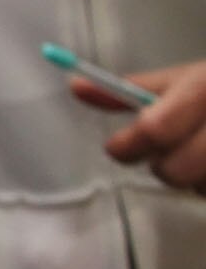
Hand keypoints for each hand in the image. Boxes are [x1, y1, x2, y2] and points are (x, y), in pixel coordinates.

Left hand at [74, 58, 205, 191]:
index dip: (128, 145)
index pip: (155, 129)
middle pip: (174, 170)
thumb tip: (74, 86)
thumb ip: (131, 88)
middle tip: (171, 153)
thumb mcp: (187, 80)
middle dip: (163, 167)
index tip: (120, 147)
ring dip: (196, 180)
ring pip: (200, 188)